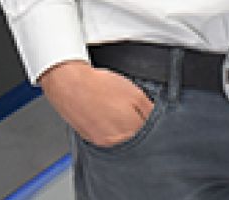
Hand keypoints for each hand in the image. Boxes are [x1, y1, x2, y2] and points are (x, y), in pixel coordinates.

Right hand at [38, 61, 155, 147]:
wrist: (70, 85)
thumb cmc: (100, 86)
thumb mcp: (134, 92)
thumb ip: (150, 110)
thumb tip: (158, 120)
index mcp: (132, 128)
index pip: (150, 134)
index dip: (148, 123)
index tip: (146, 117)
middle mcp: (119, 140)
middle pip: (136, 139)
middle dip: (136, 127)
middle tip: (130, 112)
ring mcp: (105, 143)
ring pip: (122, 140)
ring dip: (123, 129)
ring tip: (115, 112)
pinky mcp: (93, 141)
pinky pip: (108, 138)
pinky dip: (109, 129)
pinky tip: (105, 115)